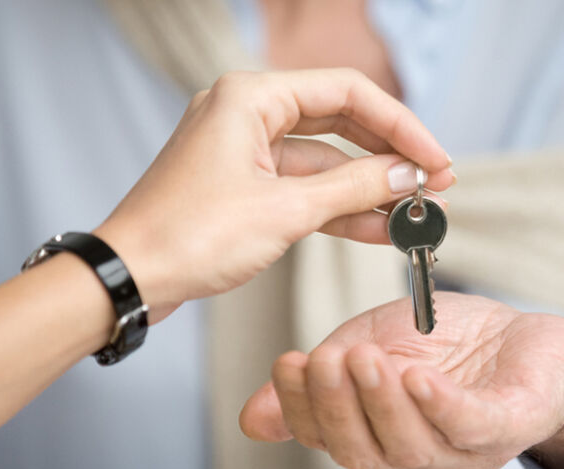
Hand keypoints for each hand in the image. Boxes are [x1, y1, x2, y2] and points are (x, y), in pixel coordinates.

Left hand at [93, 69, 453, 321]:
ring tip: (417, 213)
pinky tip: (382, 229)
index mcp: (251, 97)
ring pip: (325, 161)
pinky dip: (341, 209)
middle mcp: (248, 113)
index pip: (347, 93)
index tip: (435, 160)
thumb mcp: (284, 212)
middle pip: (340, 122)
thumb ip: (353, 189)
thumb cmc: (187, 237)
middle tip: (435, 184)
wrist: (128, 279)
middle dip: (389, 156)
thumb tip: (405, 176)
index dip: (400, 126)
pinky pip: (305, 189)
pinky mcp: (244, 187)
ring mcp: (246, 151)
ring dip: (369, 189)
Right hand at [239, 293, 563, 468]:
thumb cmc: (449, 343)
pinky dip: (440, 405)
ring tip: (365, 358)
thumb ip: (320, 377)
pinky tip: (418, 377)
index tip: (287, 362)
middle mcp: (417, 456)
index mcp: (379, 438)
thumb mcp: (370, 346)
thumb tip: (252, 417)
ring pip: (412, 447)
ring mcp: (465, 449)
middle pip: (364, 451)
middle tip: (323, 360)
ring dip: (382, 404)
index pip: (327, 439)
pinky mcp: (509, 425)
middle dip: (337, 407)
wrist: (530, 335)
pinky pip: (470, 426)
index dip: (301, 407)